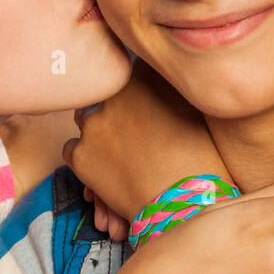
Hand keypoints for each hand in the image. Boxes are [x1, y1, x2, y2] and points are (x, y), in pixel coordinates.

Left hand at [64, 59, 227, 222]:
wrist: (185, 204)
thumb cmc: (201, 159)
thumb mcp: (194, 109)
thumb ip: (169, 89)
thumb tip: (161, 78)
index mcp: (144, 75)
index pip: (130, 69)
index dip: (136, 88)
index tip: (143, 104)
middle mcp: (115, 92)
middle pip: (106, 93)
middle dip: (116, 109)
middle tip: (133, 132)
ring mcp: (94, 122)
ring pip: (86, 118)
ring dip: (99, 132)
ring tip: (122, 154)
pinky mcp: (79, 154)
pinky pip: (72, 149)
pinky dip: (85, 158)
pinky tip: (106, 171)